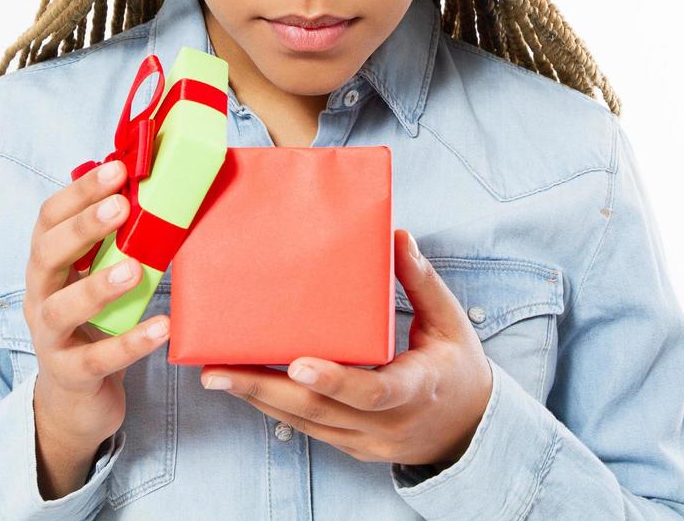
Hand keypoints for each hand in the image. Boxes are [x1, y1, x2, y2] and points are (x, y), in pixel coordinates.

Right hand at [23, 159, 171, 453]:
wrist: (74, 402)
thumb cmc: (93, 327)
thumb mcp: (98, 280)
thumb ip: (117, 244)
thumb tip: (160, 193)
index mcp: (47, 266)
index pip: (49, 220)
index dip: (78, 192)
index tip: (115, 168)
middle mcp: (39, 297)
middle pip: (46, 255)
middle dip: (82, 227)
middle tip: (120, 205)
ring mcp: (49, 338)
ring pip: (61, 309)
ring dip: (96, 286)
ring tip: (135, 270)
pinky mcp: (70, 375)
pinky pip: (96, 359)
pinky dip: (129, 343)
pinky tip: (161, 328)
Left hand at [200, 229, 493, 468]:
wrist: (468, 430)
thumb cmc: (458, 368)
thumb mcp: (450, 323)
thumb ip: (422, 283)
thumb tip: (397, 237)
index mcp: (418, 388)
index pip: (373, 391)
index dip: (334, 380)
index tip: (298, 364)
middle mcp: (388, 424)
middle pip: (319, 411)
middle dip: (264, 390)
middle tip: (217, 372)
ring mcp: (366, 441)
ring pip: (304, 424)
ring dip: (258, 400)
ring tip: (215, 375)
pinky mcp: (351, 446)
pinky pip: (307, 429)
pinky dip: (274, 408)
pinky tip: (244, 388)